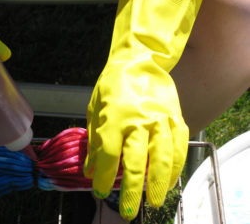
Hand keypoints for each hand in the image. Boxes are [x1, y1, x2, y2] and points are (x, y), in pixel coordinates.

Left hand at [84, 0, 201, 219]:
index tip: (101, 192)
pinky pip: (179, 145)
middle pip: (135, 163)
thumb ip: (94, 140)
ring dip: (158, 183)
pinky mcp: (175, 116)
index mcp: (113, 119)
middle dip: (131, 191)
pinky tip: (170, 178)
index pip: (109, 157)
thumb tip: (91, 168)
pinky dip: (177, 165)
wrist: (139, 61)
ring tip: (154, 200)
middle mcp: (137, 121)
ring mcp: (160, 119)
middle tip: (129, 210)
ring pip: (162, 157)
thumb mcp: (95, 110)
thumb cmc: (112, 85)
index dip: (104, 179)